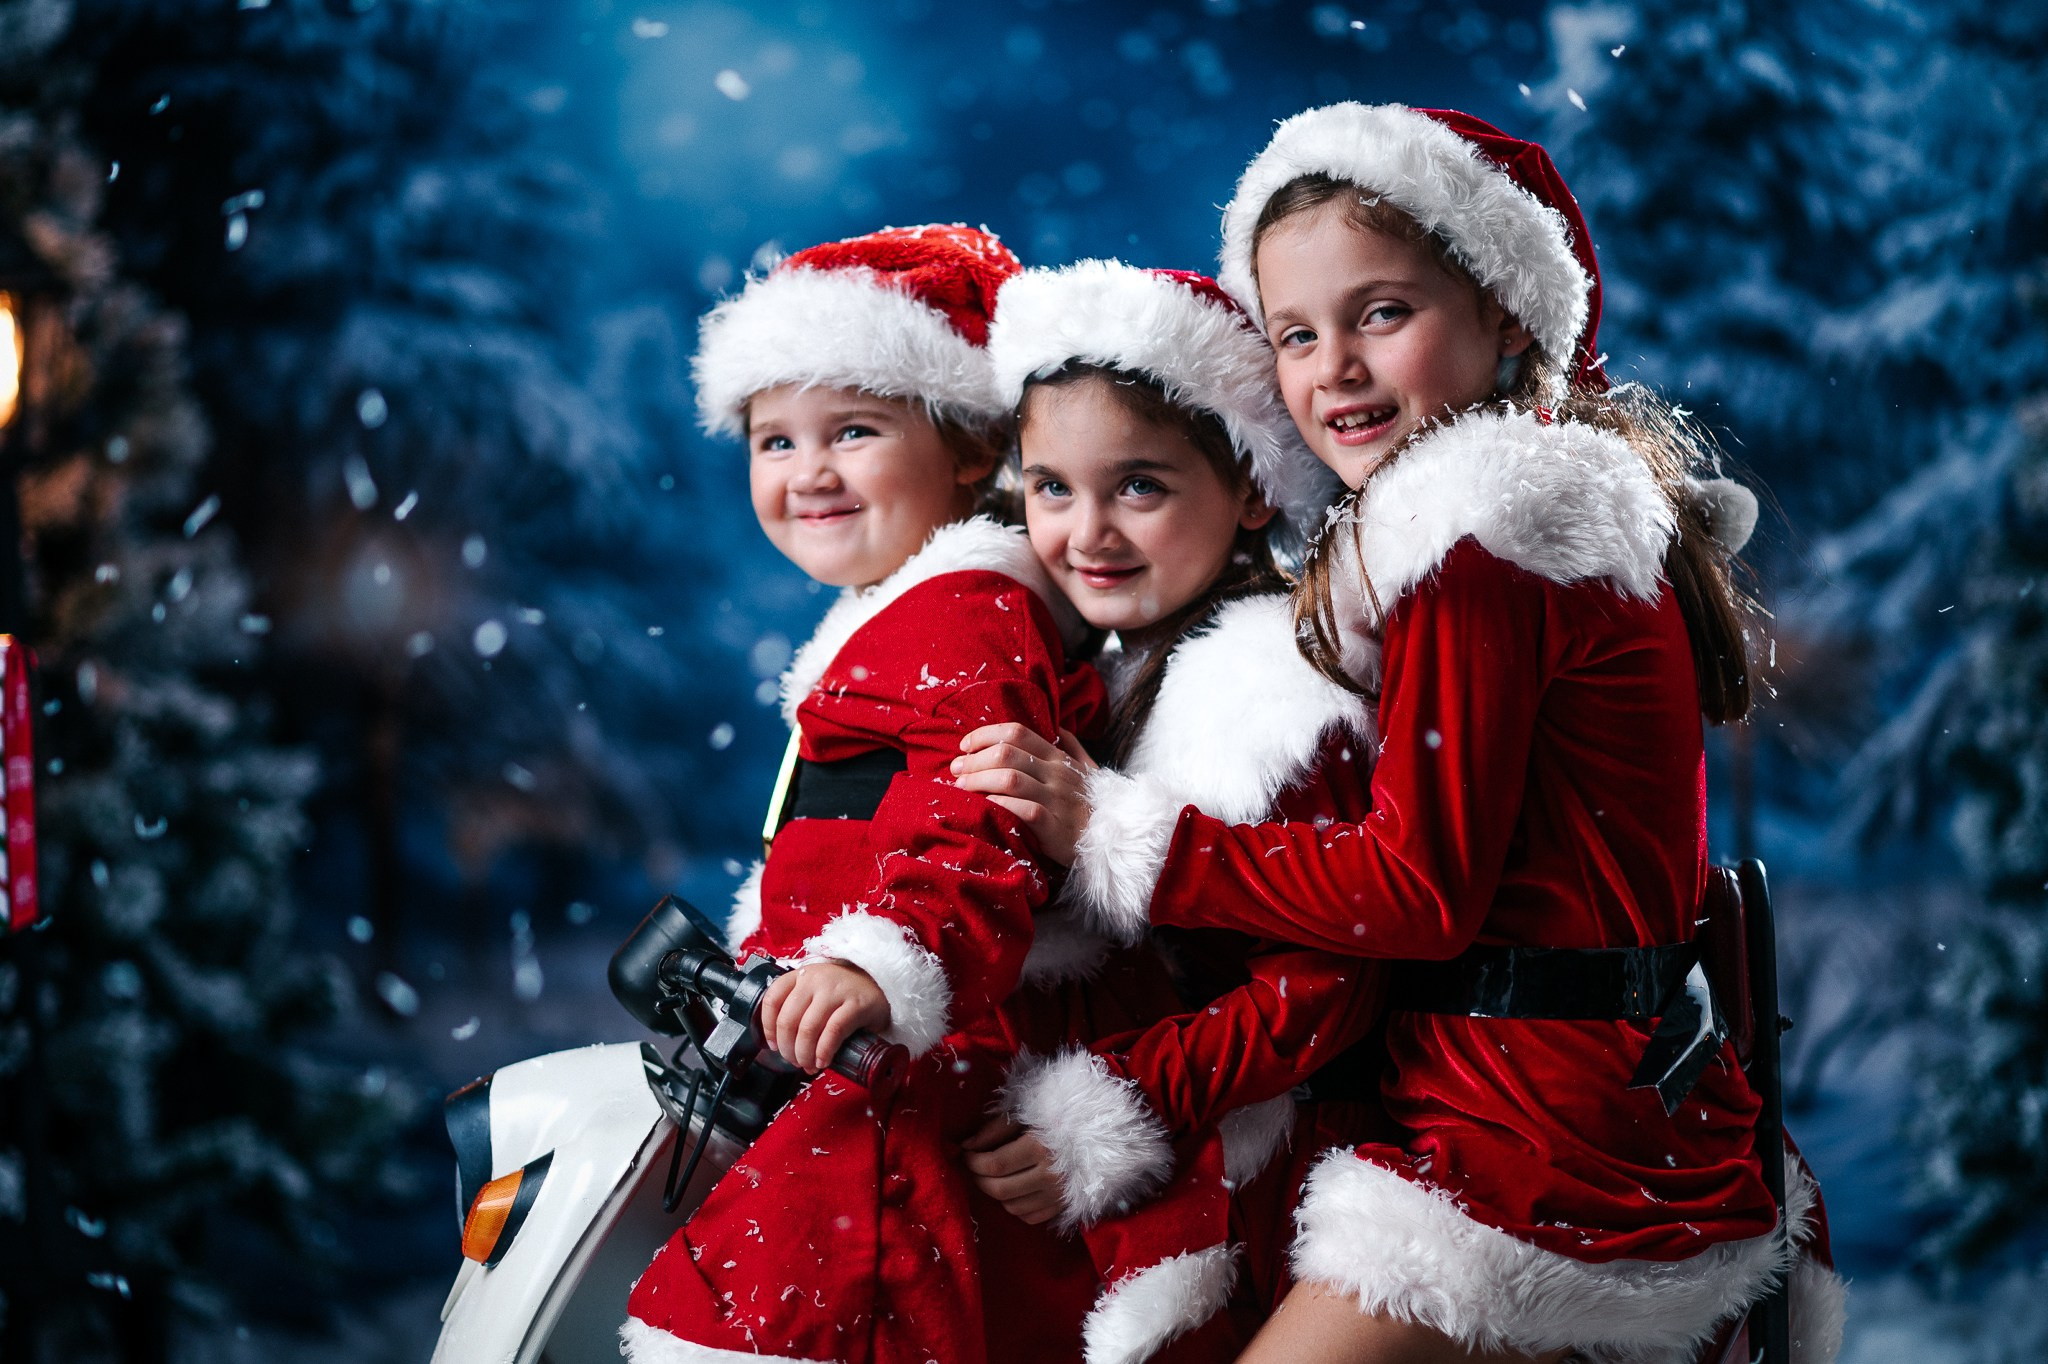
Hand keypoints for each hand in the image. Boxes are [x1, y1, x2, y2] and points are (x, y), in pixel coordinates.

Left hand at [759, 961, 889, 1071]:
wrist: (880, 984)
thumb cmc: (843, 993)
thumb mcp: (816, 991)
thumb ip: (798, 1007)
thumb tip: (781, 1044)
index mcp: (801, 976)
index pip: (772, 1000)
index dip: (768, 1028)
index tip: (773, 1045)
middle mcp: (815, 980)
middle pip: (788, 1020)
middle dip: (788, 1049)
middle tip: (794, 1061)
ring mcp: (836, 991)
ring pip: (808, 1029)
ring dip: (804, 1054)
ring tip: (808, 1065)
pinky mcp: (856, 1004)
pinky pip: (833, 1032)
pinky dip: (824, 1051)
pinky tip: (822, 1061)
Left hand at [951, 724, 1097, 866]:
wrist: (1116, 839)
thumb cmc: (1094, 803)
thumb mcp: (1088, 769)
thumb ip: (1072, 745)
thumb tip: (1057, 726)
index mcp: (1058, 757)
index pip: (1016, 732)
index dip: (984, 735)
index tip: (964, 746)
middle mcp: (1056, 773)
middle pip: (1006, 754)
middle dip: (974, 760)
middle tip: (955, 769)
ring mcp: (1056, 799)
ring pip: (1009, 779)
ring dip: (978, 781)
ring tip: (960, 788)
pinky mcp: (1055, 827)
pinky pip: (1022, 809)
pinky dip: (998, 805)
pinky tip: (984, 806)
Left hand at [960, 1115, 1066, 1225]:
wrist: (1102, 1130)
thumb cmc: (1060, 1116)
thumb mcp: (1026, 1112)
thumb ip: (994, 1129)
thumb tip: (965, 1145)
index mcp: (1041, 1147)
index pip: (995, 1164)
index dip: (973, 1162)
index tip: (965, 1154)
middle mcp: (1051, 1175)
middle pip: (1000, 1189)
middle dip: (979, 1179)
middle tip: (974, 1167)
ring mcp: (1059, 1194)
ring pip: (1012, 1206)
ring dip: (996, 1193)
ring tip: (994, 1176)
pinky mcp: (1065, 1205)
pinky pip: (1030, 1217)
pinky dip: (1016, 1206)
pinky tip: (1015, 1188)